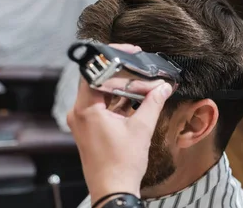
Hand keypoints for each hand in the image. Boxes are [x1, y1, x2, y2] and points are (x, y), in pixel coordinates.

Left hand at [66, 44, 172, 203]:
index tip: (130, 52)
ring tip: (143, 87)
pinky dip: (117, 103)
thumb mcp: (142, 128)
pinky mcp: (88, 130)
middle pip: (98, 81)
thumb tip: (164, 87)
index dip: (112, 58)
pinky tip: (136, 102)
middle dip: (121, 74)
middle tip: (140, 67)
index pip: (94, 71)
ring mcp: (82, 122)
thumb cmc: (121, 164)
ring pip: (100, 95)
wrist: (113, 190)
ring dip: (121, 90)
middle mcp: (79, 113)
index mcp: (86, 109)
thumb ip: (153, 103)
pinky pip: (101, 107)